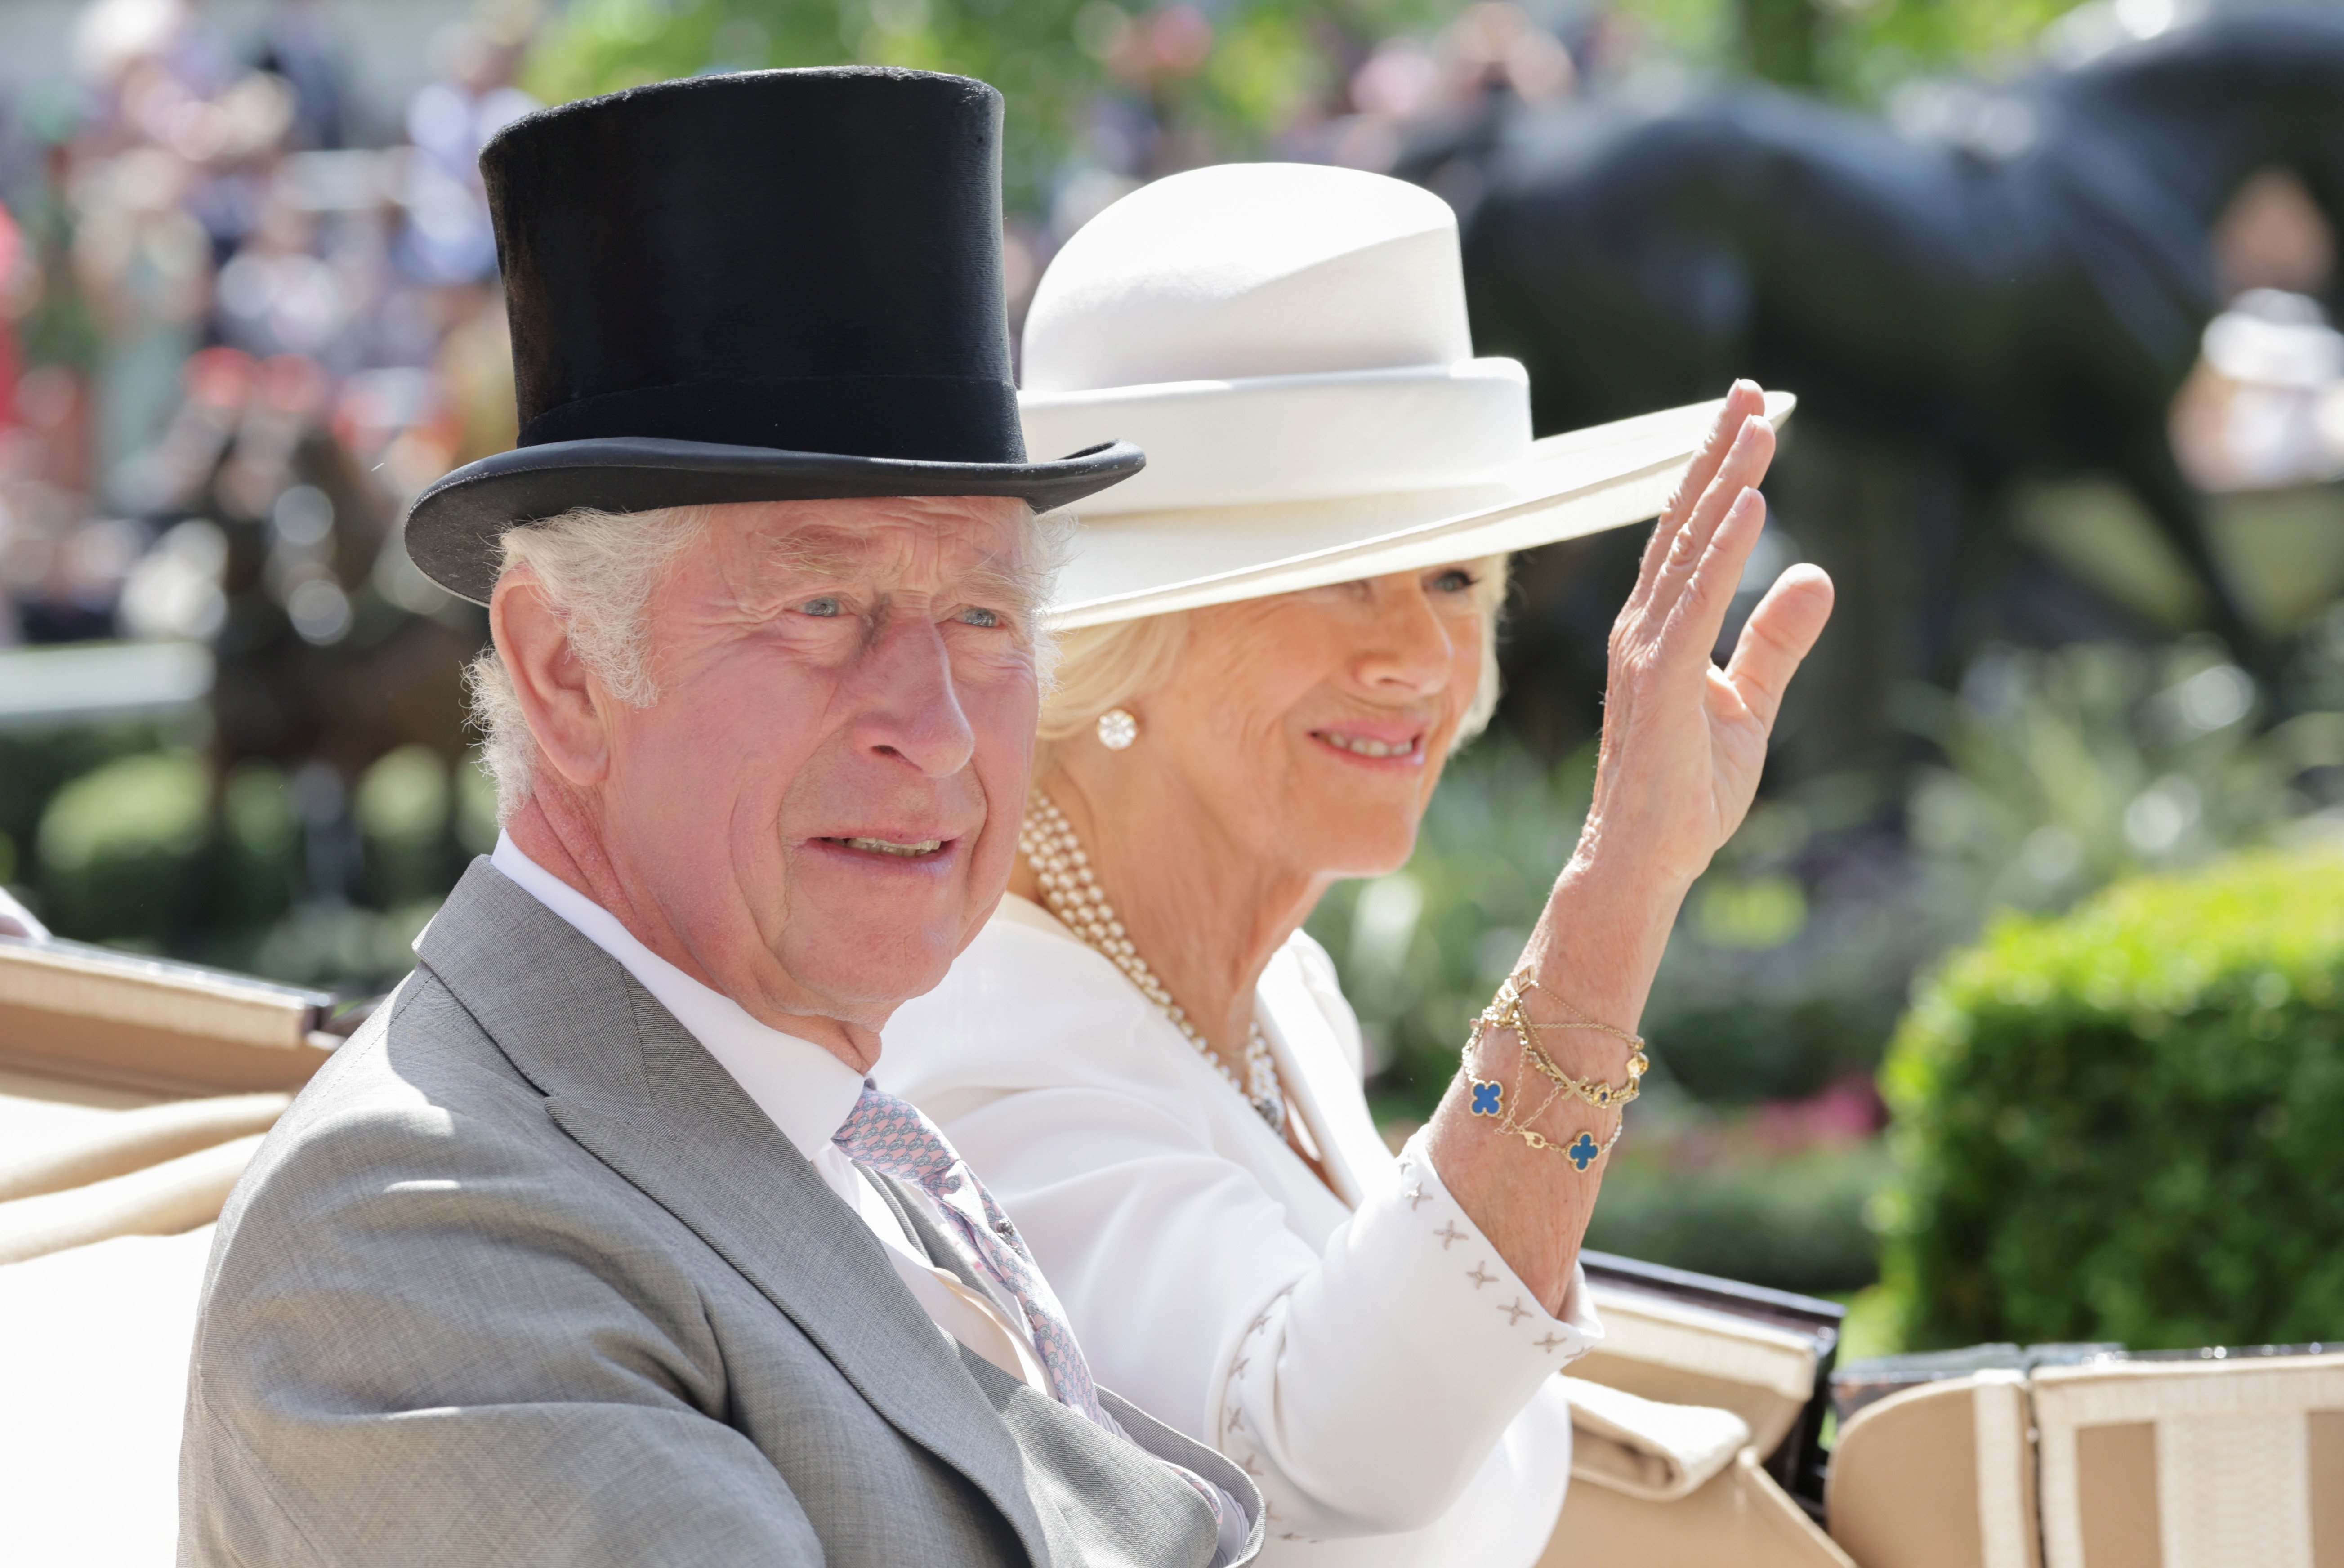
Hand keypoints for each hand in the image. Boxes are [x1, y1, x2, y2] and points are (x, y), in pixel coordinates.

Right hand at [1579, 380, 1833, 890]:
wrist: (1643, 859)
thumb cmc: (1686, 793)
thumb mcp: (1748, 705)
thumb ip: (1775, 641)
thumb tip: (1816, 574)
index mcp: (1658, 630)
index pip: (1689, 536)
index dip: (1715, 473)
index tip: (1746, 418)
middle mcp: (1642, 627)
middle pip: (1682, 523)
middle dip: (1715, 453)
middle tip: (1746, 390)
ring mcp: (1645, 650)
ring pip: (1688, 548)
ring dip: (1722, 482)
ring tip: (1755, 425)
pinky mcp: (1660, 679)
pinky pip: (1694, 600)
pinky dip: (1722, 548)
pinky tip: (1750, 503)